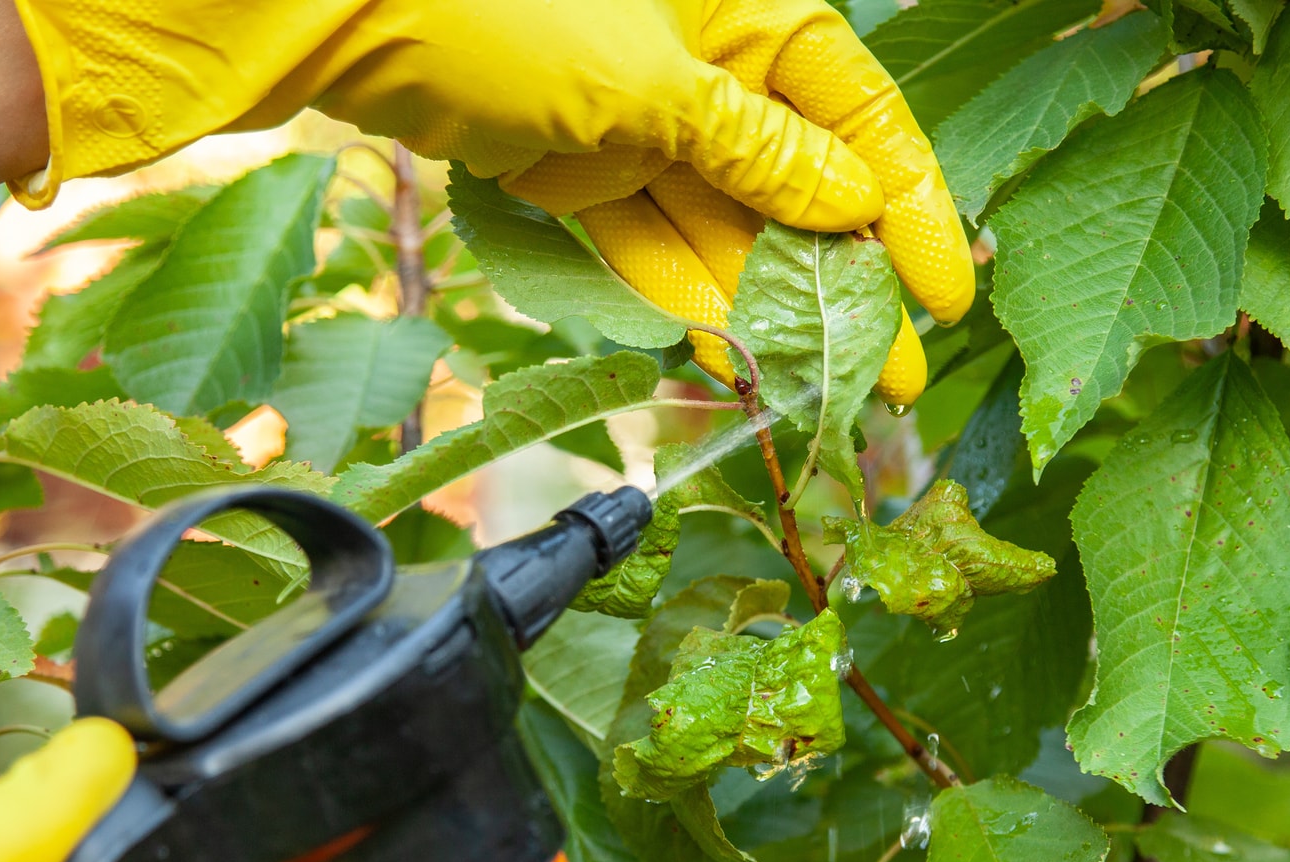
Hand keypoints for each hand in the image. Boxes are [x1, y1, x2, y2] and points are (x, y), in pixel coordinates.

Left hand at [12, 0, 973, 402]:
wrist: (344, 11)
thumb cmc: (504, 8)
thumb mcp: (656, 88)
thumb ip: (756, 155)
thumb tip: (850, 205)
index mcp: (744, 11)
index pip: (857, 110)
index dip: (908, 205)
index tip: (945, 295)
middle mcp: (700, 61)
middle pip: (798, 184)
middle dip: (844, 285)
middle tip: (890, 380)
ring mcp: (634, 116)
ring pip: (725, 227)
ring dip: (772, 312)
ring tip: (825, 395)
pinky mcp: (574, 166)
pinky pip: (649, 242)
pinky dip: (686, 299)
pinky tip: (734, 363)